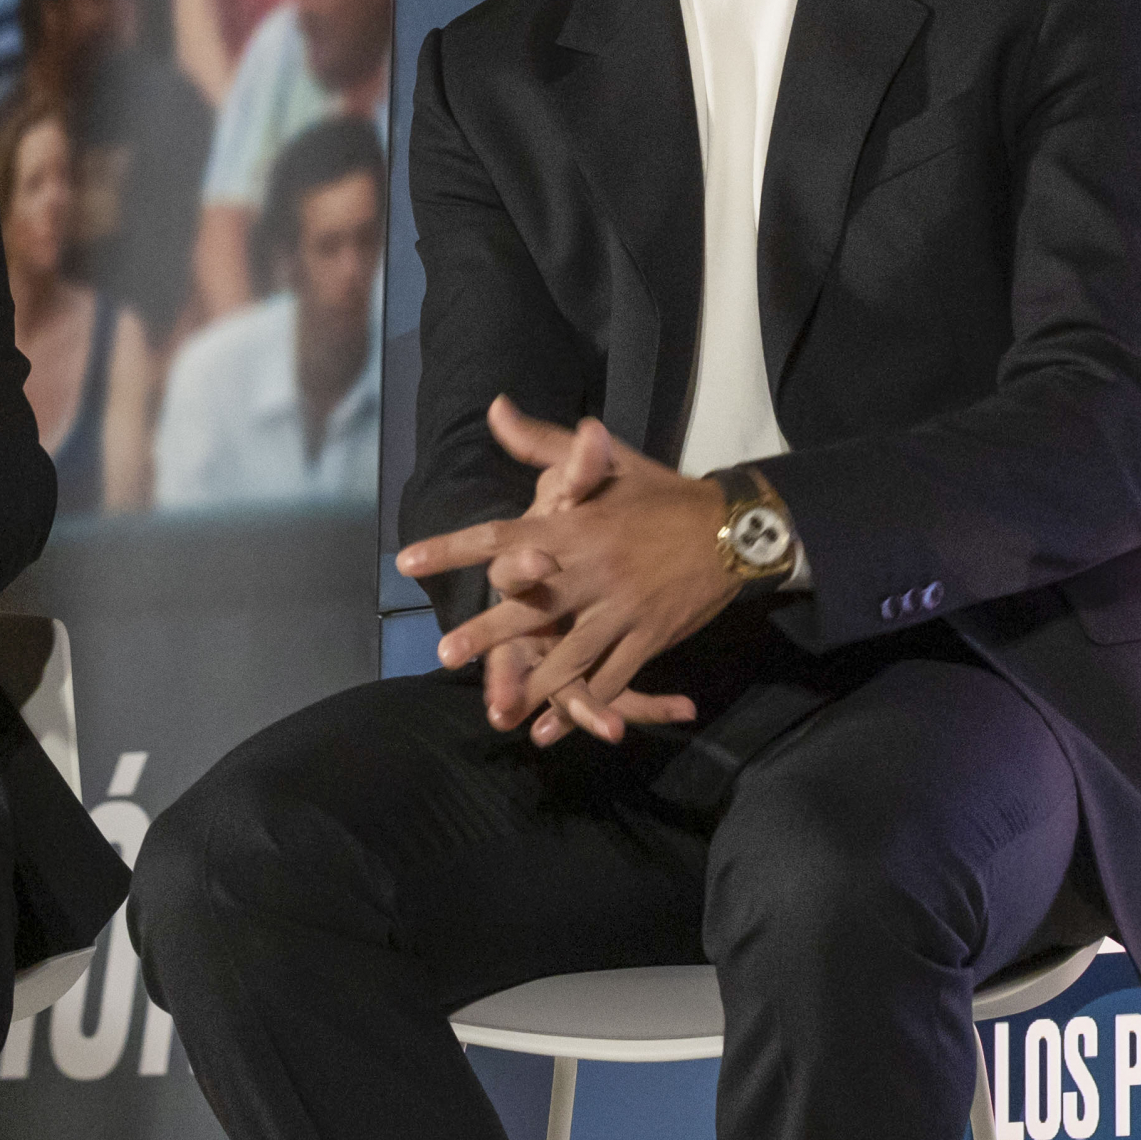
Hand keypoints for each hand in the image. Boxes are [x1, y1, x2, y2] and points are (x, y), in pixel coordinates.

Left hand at [401, 397, 722, 744]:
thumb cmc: (660, 492)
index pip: (501, 535)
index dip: (453, 548)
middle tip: (446, 653)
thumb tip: (495, 408)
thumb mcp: (605, 458)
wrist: (733, 527)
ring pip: (570, 654)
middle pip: (531, 606)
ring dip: (534, 684)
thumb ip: (544, 443)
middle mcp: (593, 570)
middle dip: (487, 633)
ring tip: (499, 710)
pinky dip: (583, 705)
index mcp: (575, 526)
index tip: (407, 561)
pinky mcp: (650, 637)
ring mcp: (623, 608)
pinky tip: (551, 731)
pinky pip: (613, 677)